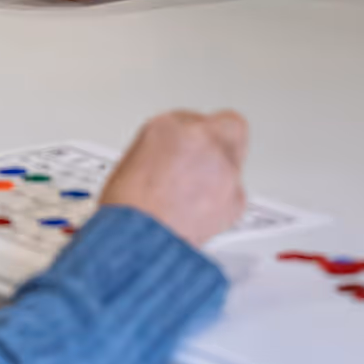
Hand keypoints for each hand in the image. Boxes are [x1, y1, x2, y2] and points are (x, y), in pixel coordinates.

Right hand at [100, 109, 248, 246]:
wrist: (139, 242)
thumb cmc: (126, 211)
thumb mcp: (131, 164)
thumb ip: (160, 151)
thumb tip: (171, 159)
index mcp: (166, 127)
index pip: (189, 120)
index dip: (189, 136)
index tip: (187, 147)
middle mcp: (200, 140)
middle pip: (228, 126)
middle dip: (221, 137)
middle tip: (209, 155)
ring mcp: (222, 167)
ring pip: (235, 159)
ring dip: (220, 171)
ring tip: (197, 193)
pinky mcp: (235, 198)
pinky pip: (236, 192)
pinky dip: (224, 200)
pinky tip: (204, 210)